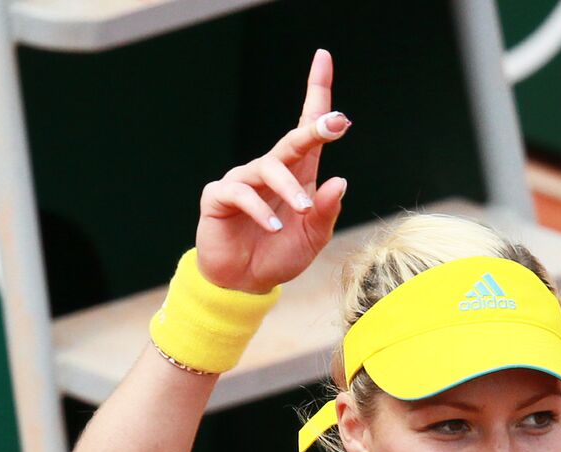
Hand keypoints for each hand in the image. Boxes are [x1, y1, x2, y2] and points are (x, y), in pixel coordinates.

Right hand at [194, 48, 350, 293]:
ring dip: (289, 188)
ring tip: (302, 209)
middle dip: (314, 128)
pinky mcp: (220, 197)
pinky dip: (259, 209)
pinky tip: (272, 227)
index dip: (317, 93)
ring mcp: (244, 181)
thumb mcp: (314, 238)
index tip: (323, 58)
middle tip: (336, 124)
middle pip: (292, 140)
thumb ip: (327, 212)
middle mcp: (271, 172)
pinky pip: (240, 192)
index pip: (308, 129)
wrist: (245, 284)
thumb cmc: (280, 255)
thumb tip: (340, 181)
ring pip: (269, 169)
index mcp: (298, 175)